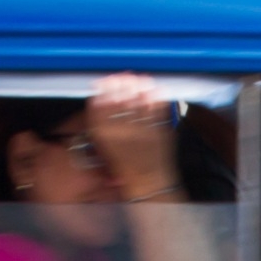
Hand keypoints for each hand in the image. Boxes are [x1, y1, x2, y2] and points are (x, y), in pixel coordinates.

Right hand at [88, 73, 181, 201]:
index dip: (101, 92)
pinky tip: (152, 89)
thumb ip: (102, 128)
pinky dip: (154, 96)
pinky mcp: (160, 130)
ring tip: (135, 78)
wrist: (149, 183)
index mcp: (107, 139)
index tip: (102, 82)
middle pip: (119, 101)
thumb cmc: (126, 168)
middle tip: (119, 77)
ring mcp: (143, 130)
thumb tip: (100, 104)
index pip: (100, 109)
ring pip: (138, 101)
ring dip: (136, 86)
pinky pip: (157, 108)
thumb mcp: (105, 150)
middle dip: (118, 85)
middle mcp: (123, 133)